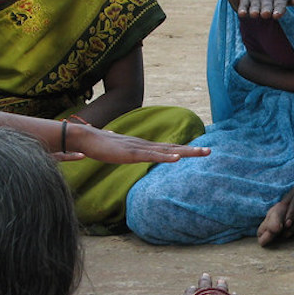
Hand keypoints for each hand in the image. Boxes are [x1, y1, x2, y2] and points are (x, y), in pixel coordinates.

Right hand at [72, 126, 209, 163]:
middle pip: (172, 147)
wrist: (84, 137)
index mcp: (142, 146)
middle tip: (210, 151)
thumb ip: (117, 144)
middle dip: (191, 150)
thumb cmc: (97, 143)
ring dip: (185, 152)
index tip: (197, 150)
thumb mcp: (114, 148)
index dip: (182, 149)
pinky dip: (165, 157)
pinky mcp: (131, 154)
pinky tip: (177, 158)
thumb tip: (115, 136)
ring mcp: (139, 149)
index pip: (166, 148)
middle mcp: (144, 145)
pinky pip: (151, 156)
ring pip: (167, 151)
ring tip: (202, 152)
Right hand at [235, 0, 293, 18]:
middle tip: (266, 14)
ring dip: (254, 10)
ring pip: (255, 6)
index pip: (280, 4)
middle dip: (266, 10)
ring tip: (255, 14)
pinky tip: (242, 14)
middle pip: (267, 6)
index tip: (277, 15)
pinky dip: (242, 8)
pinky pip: (244, 4)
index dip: (279, 10)